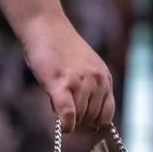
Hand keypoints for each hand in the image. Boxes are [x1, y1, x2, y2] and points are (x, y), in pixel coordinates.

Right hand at [22, 12, 114, 132]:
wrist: (46, 25)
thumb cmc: (61, 50)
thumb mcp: (85, 70)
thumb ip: (91, 91)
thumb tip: (91, 125)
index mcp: (104, 79)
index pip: (106, 114)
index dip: (93, 122)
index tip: (81, 120)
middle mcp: (97, 81)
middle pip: (92, 119)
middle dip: (78, 122)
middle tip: (65, 110)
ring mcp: (81, 82)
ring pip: (80, 119)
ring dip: (68, 119)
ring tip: (57, 101)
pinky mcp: (62, 83)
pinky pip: (68, 114)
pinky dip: (66, 124)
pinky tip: (62, 126)